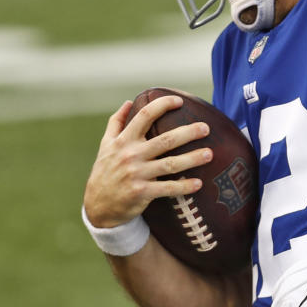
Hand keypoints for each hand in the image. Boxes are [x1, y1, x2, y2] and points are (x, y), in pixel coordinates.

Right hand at [83, 96, 211, 227]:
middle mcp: (130, 155)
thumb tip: (129, 102)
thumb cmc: (105, 171)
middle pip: (165, 140)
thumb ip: (116, 122)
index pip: (144, 116)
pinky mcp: (141, 192)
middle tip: (206, 128)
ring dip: (192, 159)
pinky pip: (167, 188)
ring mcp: (136, 174)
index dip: (162, 105)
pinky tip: (198, 183)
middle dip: (188, 133)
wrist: (97, 205)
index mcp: (123, 141)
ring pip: (170, 164)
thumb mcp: (105, 145)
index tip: (180, 101)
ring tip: (209, 154)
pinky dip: (183, 186)